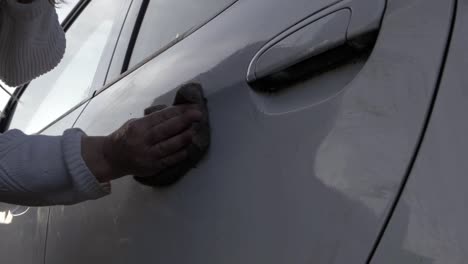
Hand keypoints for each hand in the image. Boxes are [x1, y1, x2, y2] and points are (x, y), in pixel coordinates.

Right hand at [82, 105, 202, 181]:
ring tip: (194, 130)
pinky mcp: (152, 168)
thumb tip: (176, 113)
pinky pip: (169, 160)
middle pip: (165, 130)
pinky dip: (180, 154)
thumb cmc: (125, 137)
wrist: (111, 159)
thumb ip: (152, 121)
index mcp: (137, 127)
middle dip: (183, 121)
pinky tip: (188, 147)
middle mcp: (142, 142)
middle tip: (198, 115)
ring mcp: (147, 156)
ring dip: (183, 138)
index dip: (177, 111)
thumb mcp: (134, 124)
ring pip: (169, 146)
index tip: (190, 107)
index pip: (160, 117)